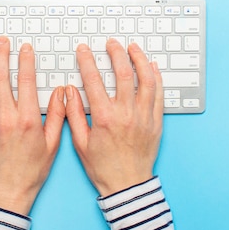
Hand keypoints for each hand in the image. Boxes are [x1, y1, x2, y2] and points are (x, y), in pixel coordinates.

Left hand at [0, 36, 65, 214]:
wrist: (9, 191)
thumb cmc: (33, 170)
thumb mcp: (53, 144)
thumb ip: (58, 115)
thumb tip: (61, 91)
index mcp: (28, 119)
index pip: (26, 82)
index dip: (26, 61)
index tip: (26, 48)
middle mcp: (7, 118)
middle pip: (1, 79)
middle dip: (2, 55)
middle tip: (2, 40)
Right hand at [65, 39, 163, 196]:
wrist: (127, 185)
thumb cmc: (102, 167)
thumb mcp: (80, 142)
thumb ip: (74, 114)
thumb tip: (69, 91)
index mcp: (104, 118)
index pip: (93, 80)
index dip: (87, 61)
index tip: (83, 50)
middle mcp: (126, 114)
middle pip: (123, 73)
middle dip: (116, 53)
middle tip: (111, 43)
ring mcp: (144, 117)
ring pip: (145, 79)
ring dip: (139, 59)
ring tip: (133, 48)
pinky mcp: (156, 122)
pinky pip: (159, 94)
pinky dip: (156, 77)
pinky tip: (151, 67)